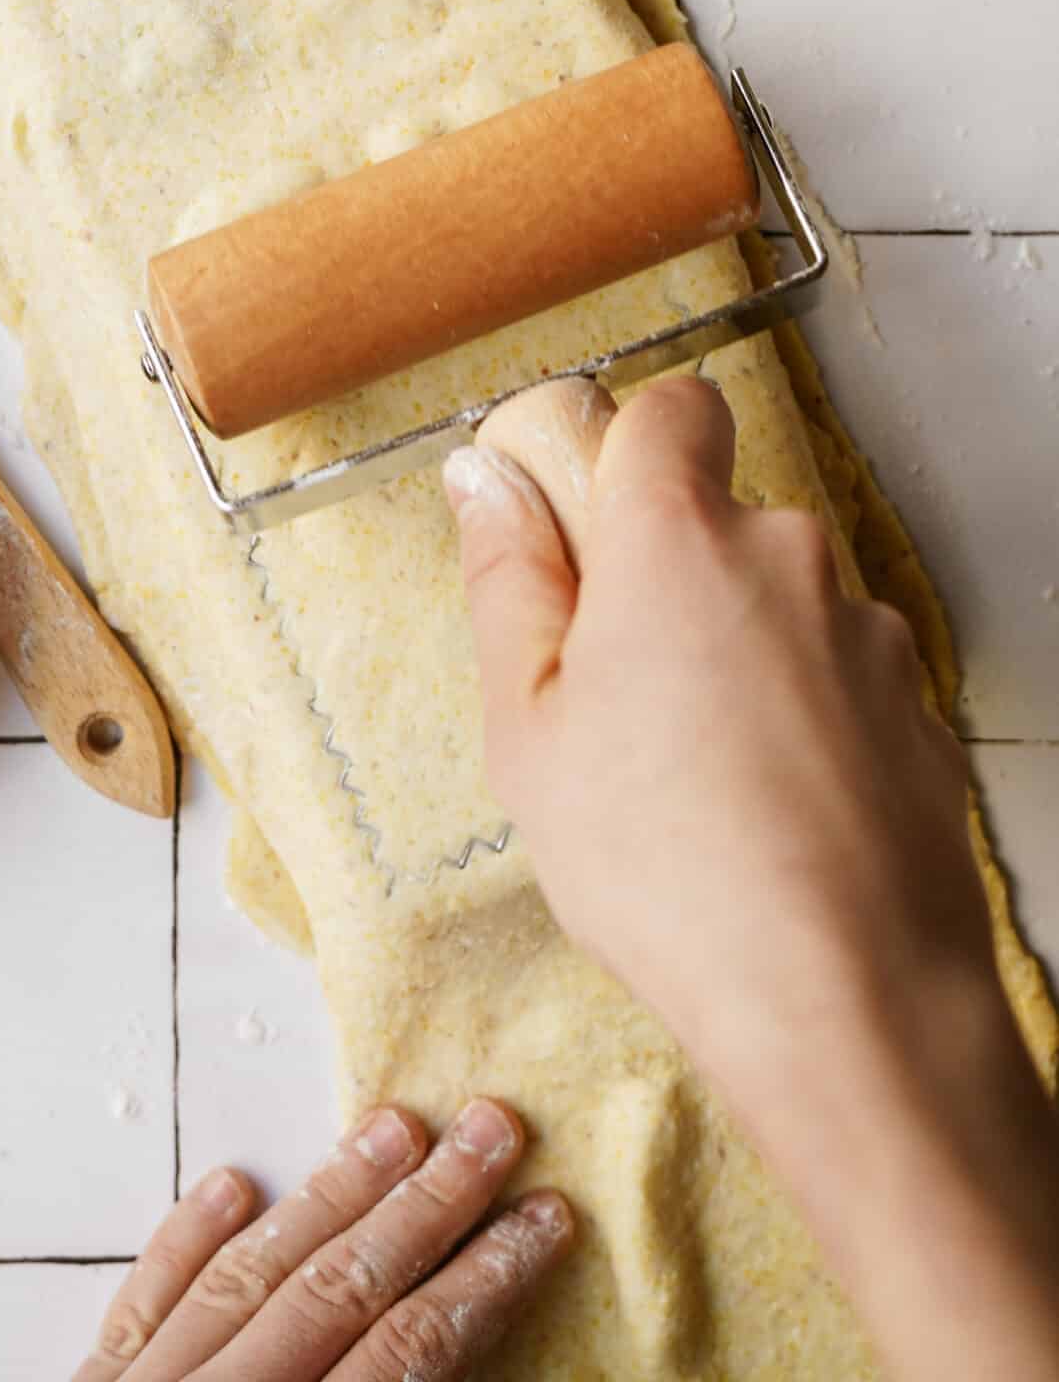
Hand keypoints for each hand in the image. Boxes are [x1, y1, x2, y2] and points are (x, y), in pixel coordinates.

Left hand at [74, 1099, 571, 1381]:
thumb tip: (454, 1372)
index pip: (407, 1360)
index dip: (484, 1287)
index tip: (547, 1219)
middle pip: (339, 1293)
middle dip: (426, 1207)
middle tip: (495, 1126)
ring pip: (249, 1278)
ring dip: (327, 1196)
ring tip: (394, 1127)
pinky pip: (142, 1308)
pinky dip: (185, 1242)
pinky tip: (232, 1183)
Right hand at [444, 372, 1058, 1381]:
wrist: (848, 998)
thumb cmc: (667, 868)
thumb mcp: (528, 730)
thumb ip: (508, 579)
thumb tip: (485, 478)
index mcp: (681, 539)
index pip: (669, 408)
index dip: (624, 447)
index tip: (585, 521)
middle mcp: (790, 557)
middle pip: (718, 521)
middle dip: (669, 582)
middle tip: (617, 695)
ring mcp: (869, 634)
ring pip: (779, 607)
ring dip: (738, 657)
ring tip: (695, 781)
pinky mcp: (921, 711)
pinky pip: (837, 681)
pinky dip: (801, 721)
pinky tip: (768, 814)